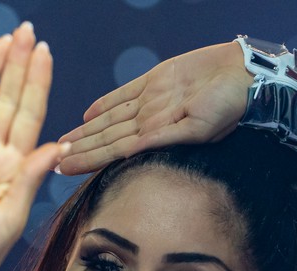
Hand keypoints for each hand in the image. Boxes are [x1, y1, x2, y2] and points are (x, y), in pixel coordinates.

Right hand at [0, 23, 64, 270]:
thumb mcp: (12, 215)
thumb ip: (30, 178)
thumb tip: (59, 145)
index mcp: (15, 166)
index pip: (29, 115)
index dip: (36, 83)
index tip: (44, 52)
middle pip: (6, 100)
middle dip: (16, 65)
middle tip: (25, 30)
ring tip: (1, 41)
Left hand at [56, 42, 251, 174]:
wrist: (245, 76)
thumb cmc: (229, 107)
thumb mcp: (198, 129)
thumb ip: (163, 139)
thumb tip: (130, 150)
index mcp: (155, 134)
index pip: (111, 150)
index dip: (86, 158)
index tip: (61, 168)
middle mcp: (148, 120)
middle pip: (105, 136)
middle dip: (79, 149)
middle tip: (51, 159)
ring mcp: (150, 101)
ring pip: (109, 119)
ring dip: (85, 132)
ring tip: (62, 143)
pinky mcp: (156, 80)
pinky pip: (124, 94)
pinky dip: (105, 104)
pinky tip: (87, 115)